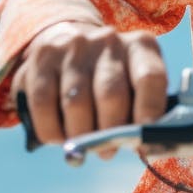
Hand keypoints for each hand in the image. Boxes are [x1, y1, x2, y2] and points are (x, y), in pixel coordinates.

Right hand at [12, 22, 167, 148]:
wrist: (71, 44)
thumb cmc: (114, 78)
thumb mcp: (136, 84)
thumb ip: (145, 111)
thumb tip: (146, 147)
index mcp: (141, 47)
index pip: (150, 77)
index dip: (149, 109)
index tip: (144, 136)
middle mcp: (108, 41)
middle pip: (110, 94)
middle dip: (110, 131)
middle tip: (108, 151)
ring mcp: (73, 47)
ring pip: (75, 103)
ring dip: (80, 134)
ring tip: (84, 145)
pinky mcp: (42, 58)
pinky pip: (43, 104)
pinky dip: (52, 129)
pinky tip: (60, 137)